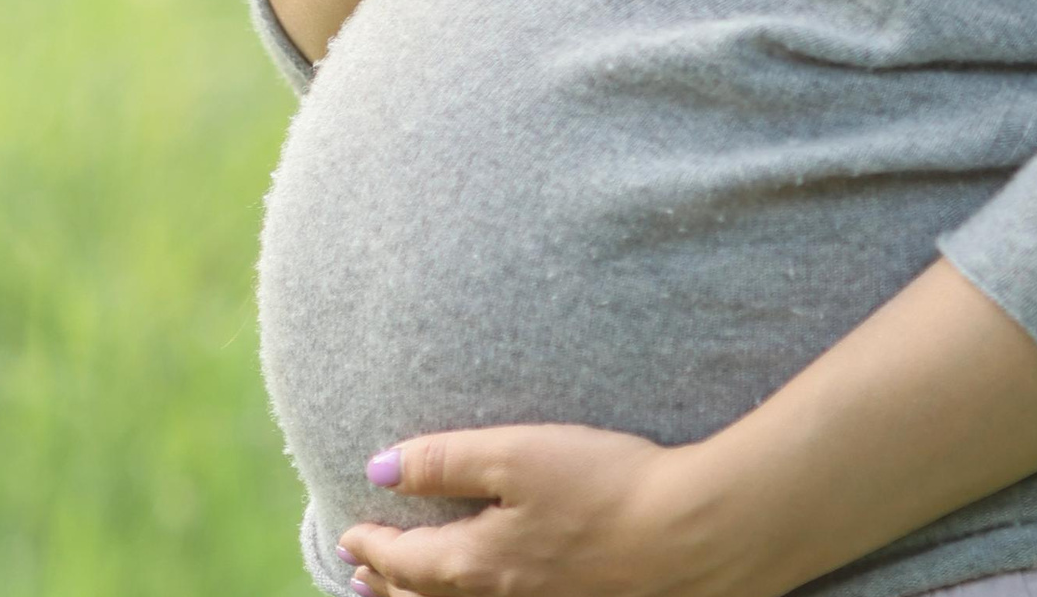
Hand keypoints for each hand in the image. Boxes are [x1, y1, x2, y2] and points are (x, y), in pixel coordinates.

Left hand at [339, 423, 769, 596]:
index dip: (374, 547)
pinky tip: (484, 590)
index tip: (348, 536)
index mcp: (478, 563)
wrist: (688, 536)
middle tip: (359, 577)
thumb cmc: (602, 486)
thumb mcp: (515, 454)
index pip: (407, 562)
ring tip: (400, 596)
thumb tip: (378, 470)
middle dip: (389, 587)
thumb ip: (444, 462)